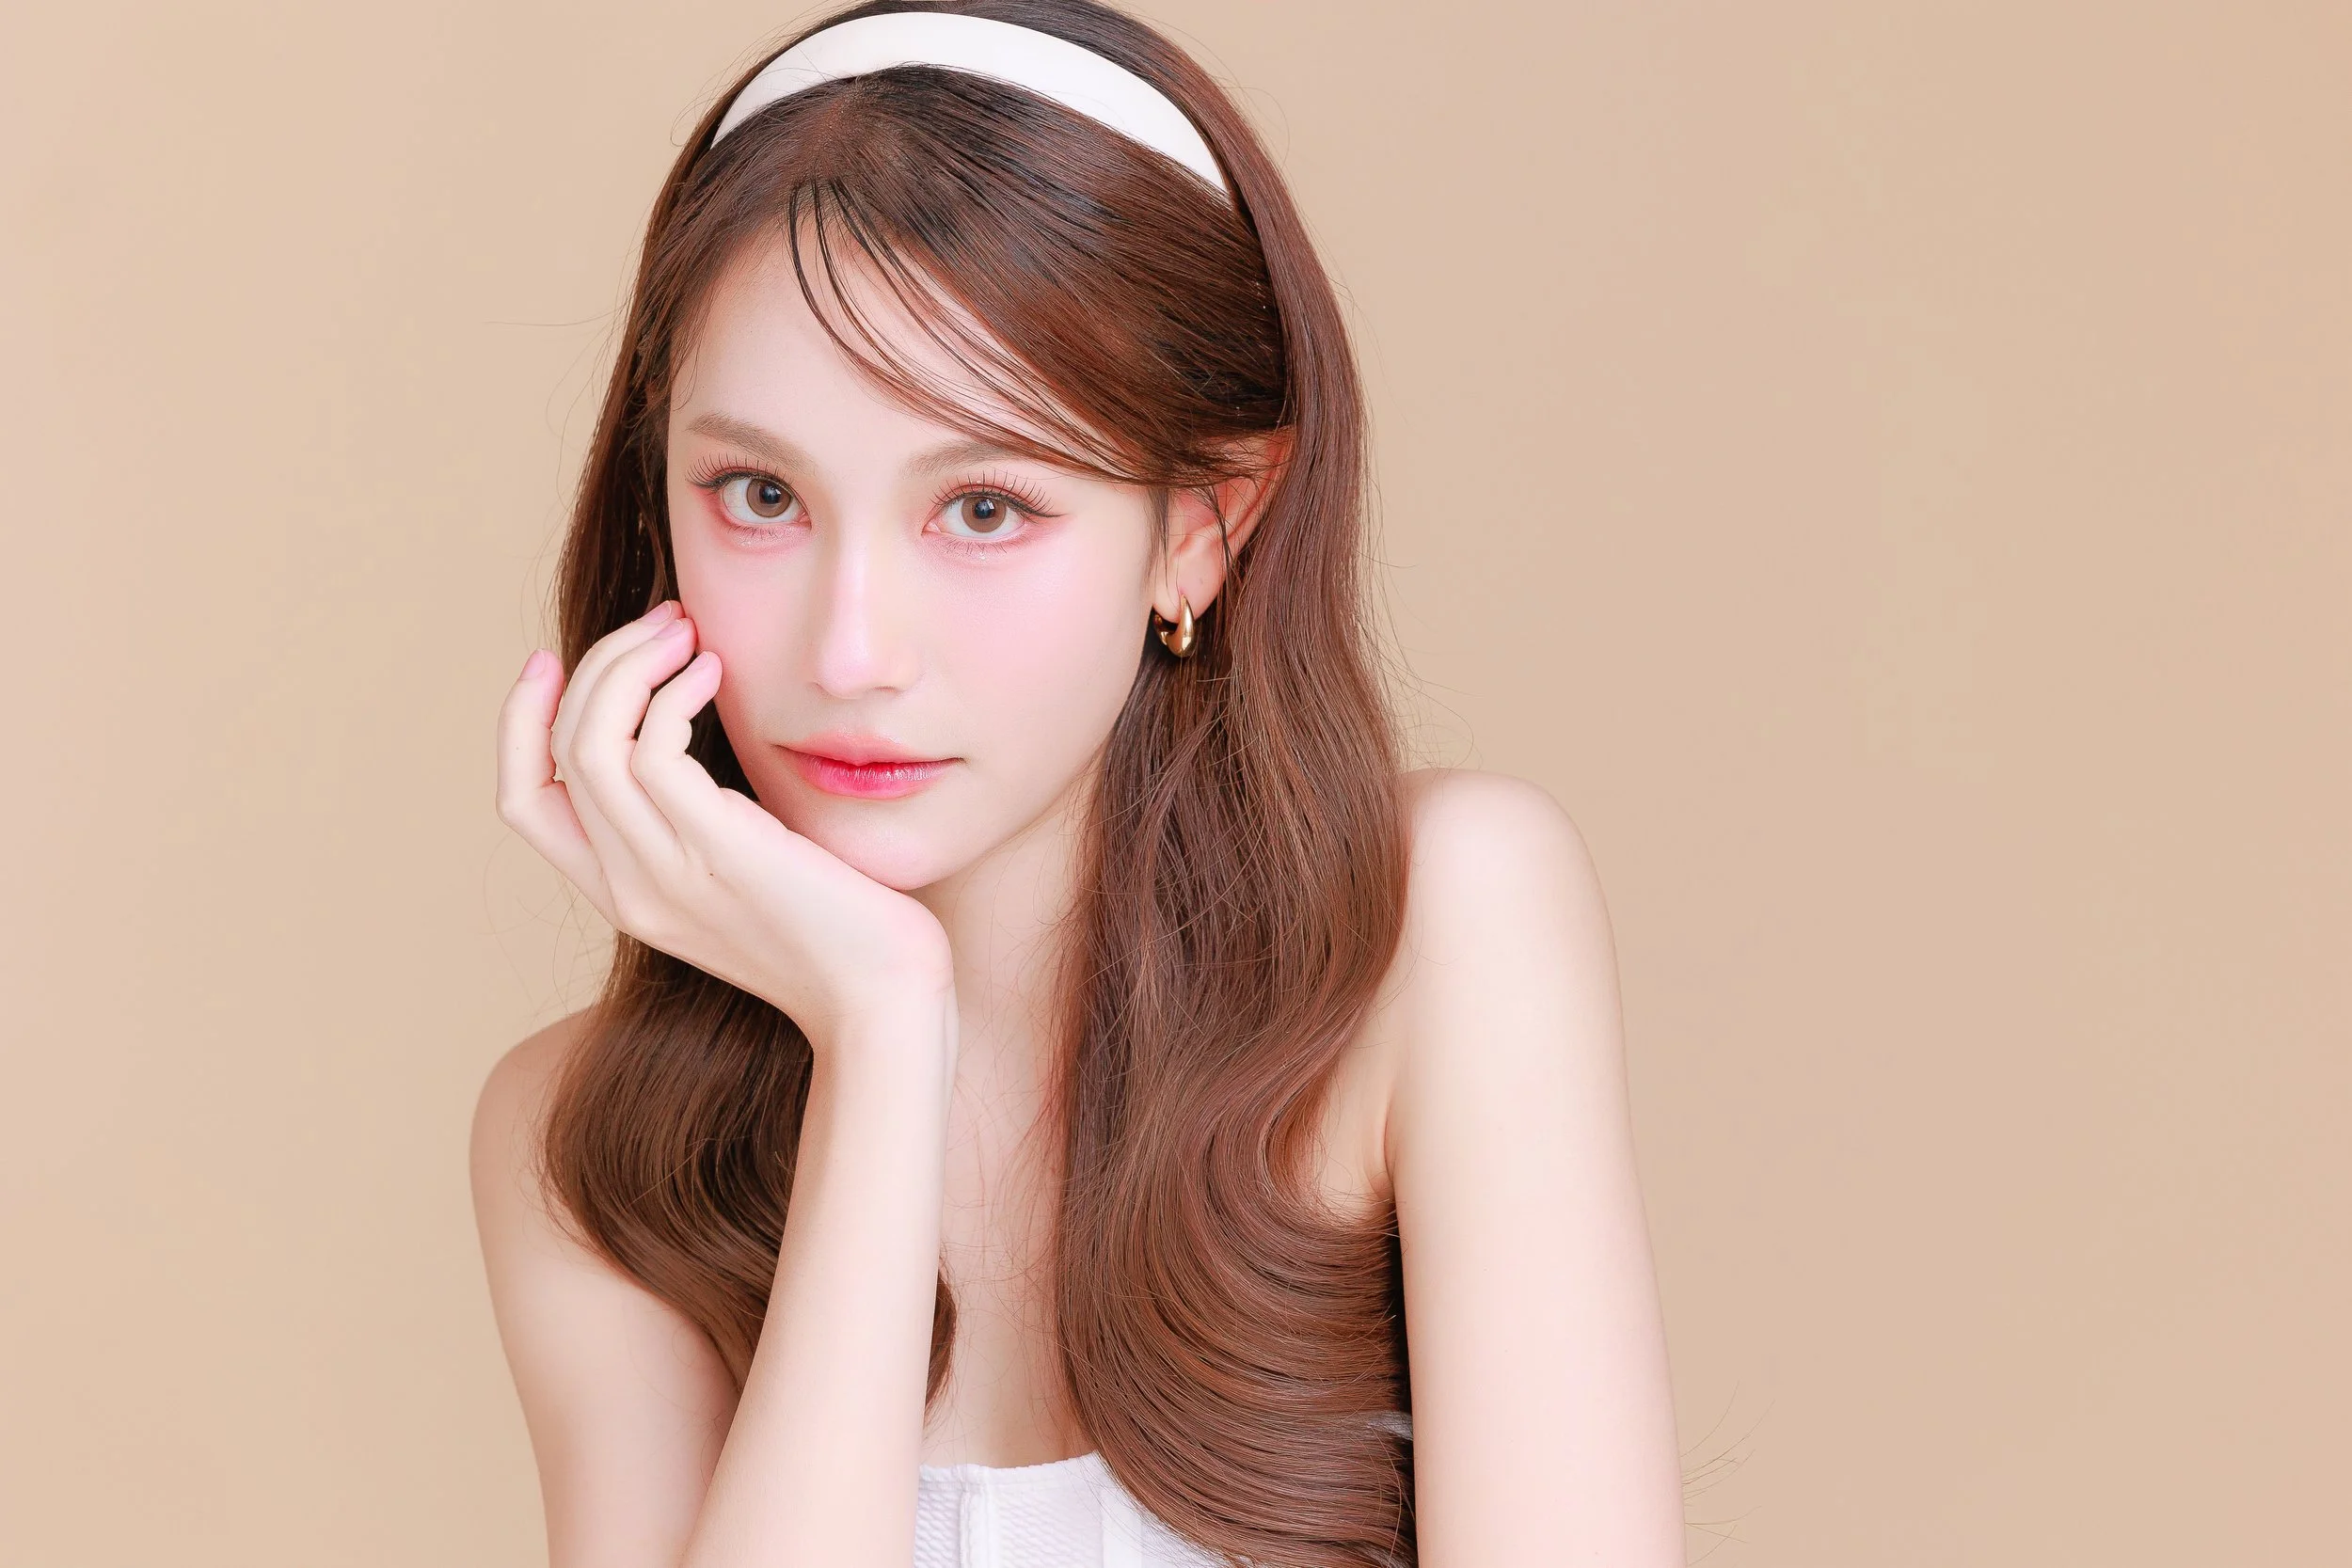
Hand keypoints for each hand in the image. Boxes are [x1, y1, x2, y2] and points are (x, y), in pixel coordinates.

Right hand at [495, 601, 953, 1050]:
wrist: (884, 1001)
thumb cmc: (839, 929)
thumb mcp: (746, 870)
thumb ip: (703, 818)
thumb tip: (687, 724)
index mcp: (625, 895)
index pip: (524, 801)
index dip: (521, 722)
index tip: (553, 658)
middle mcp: (629, 888)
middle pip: (553, 755)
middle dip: (595, 666)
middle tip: (663, 622)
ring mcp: (667, 874)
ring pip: (588, 743)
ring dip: (629, 665)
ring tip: (685, 631)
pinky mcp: (718, 852)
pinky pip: (651, 750)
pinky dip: (673, 694)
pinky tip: (717, 673)